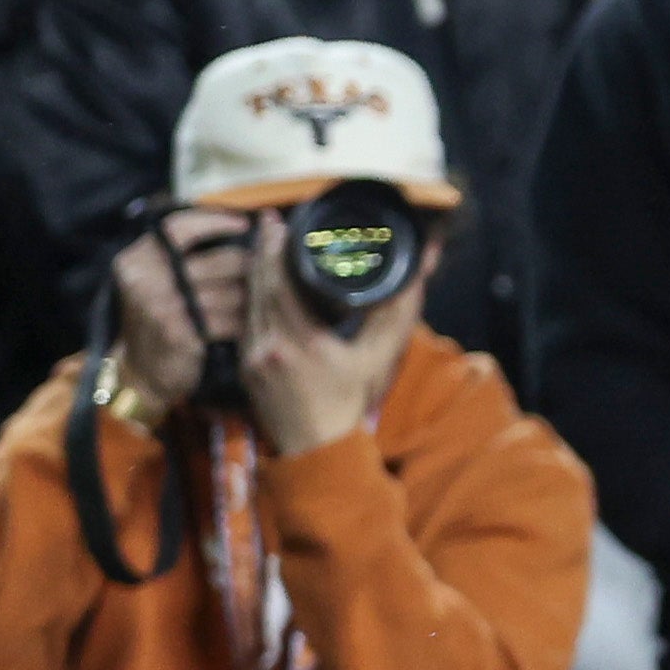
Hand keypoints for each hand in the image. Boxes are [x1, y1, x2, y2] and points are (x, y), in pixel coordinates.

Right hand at [107, 212, 254, 419]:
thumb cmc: (157, 322)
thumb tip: (237, 230)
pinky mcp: (182, 332)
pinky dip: (247, 321)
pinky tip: (256, 322)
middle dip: (250, 265)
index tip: (244, 222)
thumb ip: (180, 258)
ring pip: (231, 291)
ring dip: (254, 296)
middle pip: (217, 260)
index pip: (178, 228)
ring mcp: (162, 306)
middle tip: (270, 268)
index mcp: (136, 261)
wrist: (141, 374)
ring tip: (268, 297)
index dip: (214, 221)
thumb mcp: (153, 283)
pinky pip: (230, 319)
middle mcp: (145, 280)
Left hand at [237, 211, 421, 455]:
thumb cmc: (353, 400)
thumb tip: (423, 264)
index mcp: (303, 342)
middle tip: (268, 223)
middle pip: (258, 287)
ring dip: (253, 273)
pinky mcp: (245, 367)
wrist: (320, 446)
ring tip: (263, 246)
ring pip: (248, 303)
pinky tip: (259, 285)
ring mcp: (253, 358)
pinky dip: (252, 298)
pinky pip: (245, 323)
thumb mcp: (380, 355)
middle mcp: (271, 347)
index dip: (276, 250)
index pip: (280, 283)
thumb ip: (398, 308)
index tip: (279, 223)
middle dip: (262, 252)